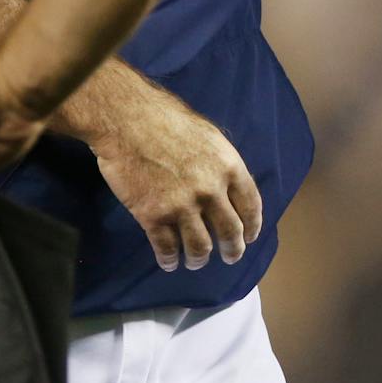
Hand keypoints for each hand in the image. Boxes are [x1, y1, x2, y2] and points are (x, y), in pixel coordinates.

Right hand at [89, 85, 263, 271]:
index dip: (252, 226)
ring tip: (196, 262)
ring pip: (200, 246)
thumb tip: (226, 185)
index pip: (251, 205)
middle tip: (230, 257)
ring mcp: (182, 206)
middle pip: (230, 231)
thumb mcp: (209, 136)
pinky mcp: (153, 216)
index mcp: (229, 167)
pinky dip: (169, 259)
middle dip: (233, 250)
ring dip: (199, 259)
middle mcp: (211, 190)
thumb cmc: (168, 120)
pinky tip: (169, 262)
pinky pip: (166, 247)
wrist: (129, 121)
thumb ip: (221, 163)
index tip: (250, 237)